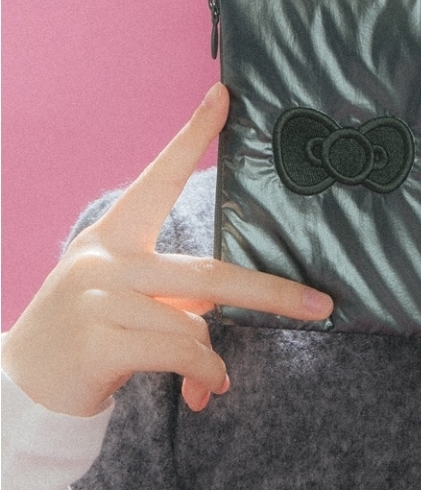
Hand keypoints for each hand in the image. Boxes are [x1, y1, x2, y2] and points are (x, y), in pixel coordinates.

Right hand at [1, 84, 333, 417]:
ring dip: (211, 360)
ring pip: (196, 328)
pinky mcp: (101, 342)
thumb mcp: (120, 296)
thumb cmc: (85, 335)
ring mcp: (101, 300)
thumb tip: (217, 338)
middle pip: (211, 276)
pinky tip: (201, 393)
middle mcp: (106, 261)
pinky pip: (183, 356)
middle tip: (321, 305)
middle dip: (272, 293)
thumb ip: (170, 295)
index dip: (192, 136)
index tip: (224, 96)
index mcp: (113, 237)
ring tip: (206, 379)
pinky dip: (205, 377)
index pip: (159, 178)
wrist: (21, 388)